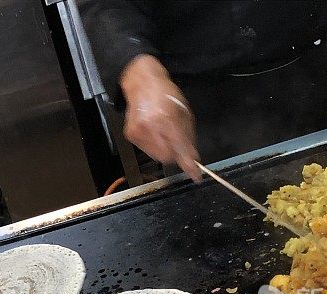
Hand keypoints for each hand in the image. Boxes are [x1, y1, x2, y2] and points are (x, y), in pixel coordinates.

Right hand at [120, 54, 201, 181]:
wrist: (142, 84)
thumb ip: (188, 136)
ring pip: (157, 156)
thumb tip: (192, 157)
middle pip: (168, 157)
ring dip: (165, 150)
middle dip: (175, 155)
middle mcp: (150, 127)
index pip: (180, 148)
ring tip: (164, 133)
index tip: (195, 175)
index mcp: (166, 119)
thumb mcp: (184, 112)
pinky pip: (148, 150)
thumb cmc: (165, 95)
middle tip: (178, 145)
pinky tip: (154, 132)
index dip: (188, 164)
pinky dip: (155, 145)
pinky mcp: (131, 135)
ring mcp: (138, 132)